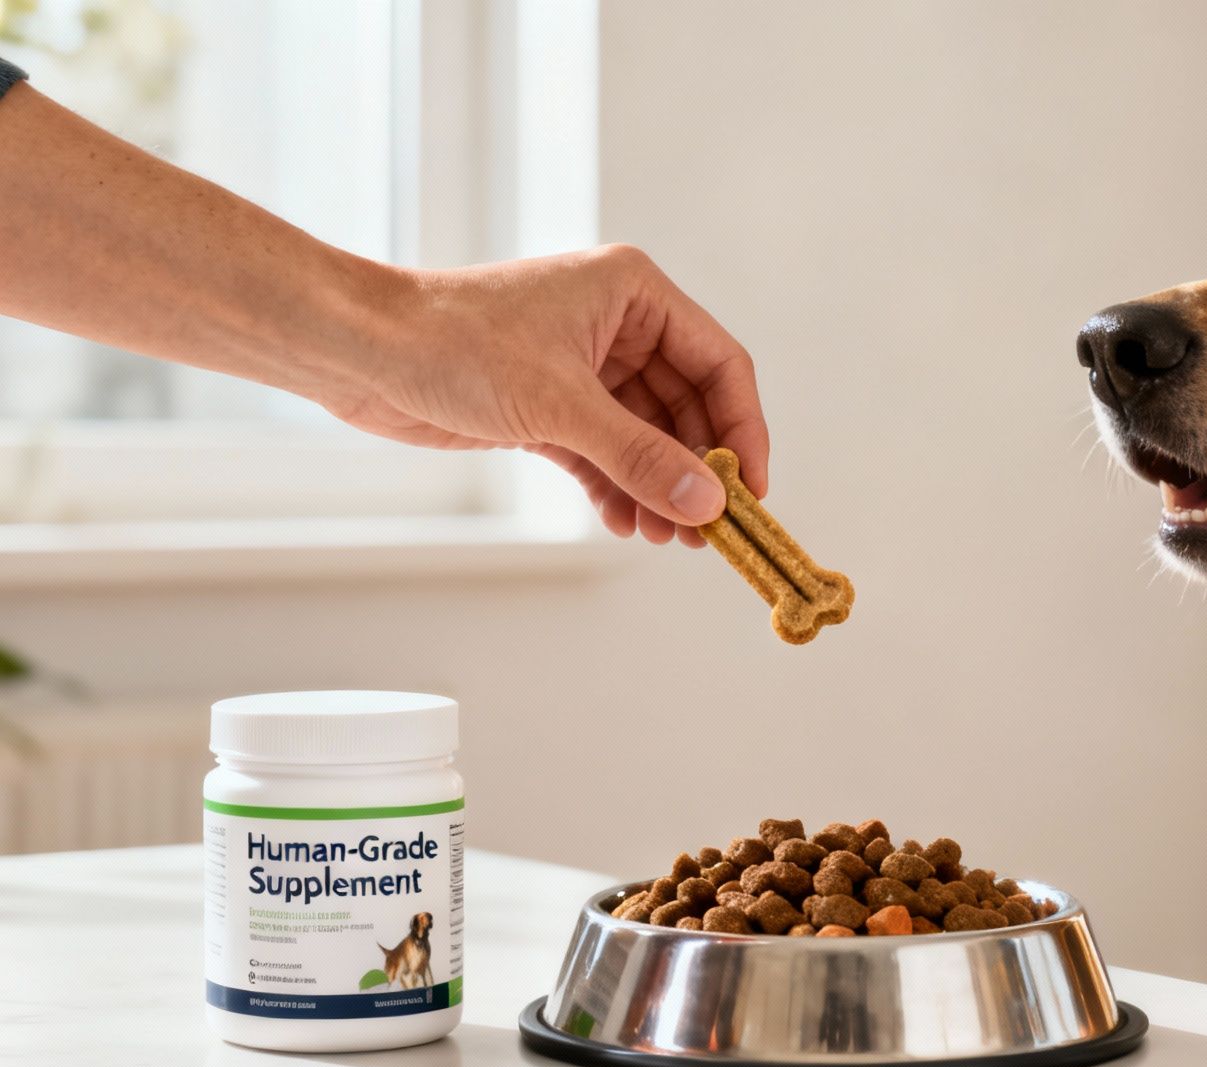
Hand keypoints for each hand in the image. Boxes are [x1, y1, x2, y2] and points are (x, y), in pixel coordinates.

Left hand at [312, 245, 767, 544]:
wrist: (359, 350)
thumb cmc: (452, 344)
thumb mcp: (560, 406)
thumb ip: (640, 457)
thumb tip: (708, 503)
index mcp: (634, 293)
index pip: (719, 364)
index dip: (743, 430)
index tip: (751, 491)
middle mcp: (618, 324)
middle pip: (690, 406)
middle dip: (697, 470)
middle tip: (707, 530)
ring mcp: (584, 366)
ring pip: (649, 436)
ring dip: (659, 487)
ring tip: (664, 538)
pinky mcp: (551, 405)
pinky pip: (607, 453)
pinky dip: (619, 489)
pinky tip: (626, 523)